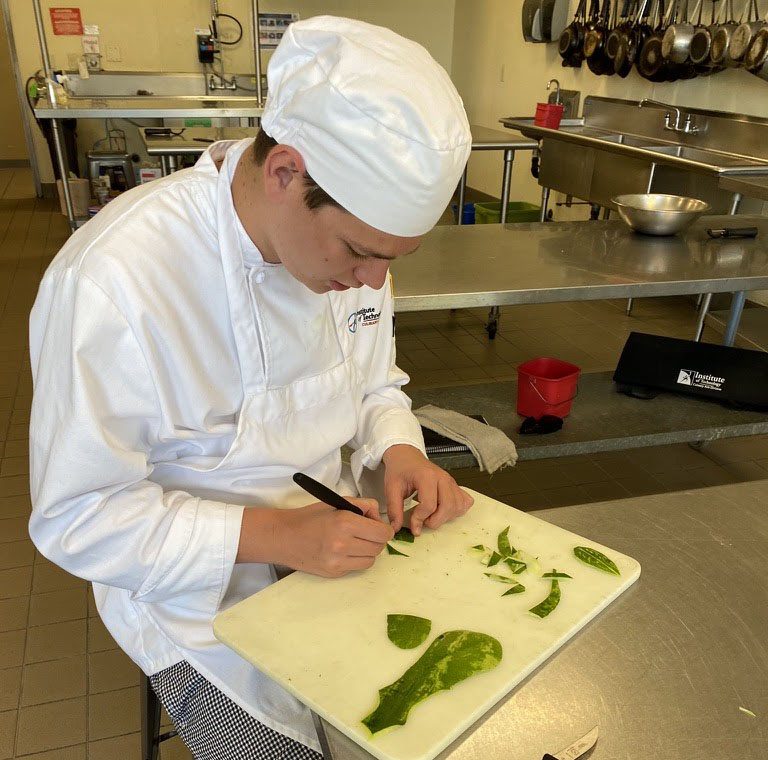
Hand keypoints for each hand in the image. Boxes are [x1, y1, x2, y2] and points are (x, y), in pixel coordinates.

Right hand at [237, 498, 393, 577]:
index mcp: (345, 522)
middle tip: (366, 532)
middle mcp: (343, 544)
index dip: (383, 528)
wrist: (284, 537)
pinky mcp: (334, 573)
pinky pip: (357, 567)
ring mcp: (338, 562)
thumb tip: (378, 517)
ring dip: (368, 551)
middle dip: (376, 539)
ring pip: (371, 560)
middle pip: (379, 547)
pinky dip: (355, 559)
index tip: (377, 525)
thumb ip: (362, 505)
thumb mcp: (337, 502)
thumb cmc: (310, 517)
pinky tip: (344, 551)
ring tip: (355, 542)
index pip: (382, 533)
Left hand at [382, 444, 473, 535]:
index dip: (420, 519)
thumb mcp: (391, 488)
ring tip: (431, 515)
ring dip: (446, 517)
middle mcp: (442, 478)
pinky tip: (443, 510)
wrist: (407, 456)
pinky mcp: (454, 485)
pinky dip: (456, 510)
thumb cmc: (400, 470)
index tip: (413, 525)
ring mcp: (451, 481)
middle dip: (435, 521)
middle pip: (448, 506)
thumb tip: (396, 528)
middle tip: (423, 521)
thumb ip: (394, 509)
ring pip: (458, 506)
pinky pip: (464, 501)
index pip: (429, 505)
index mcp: (426, 476)